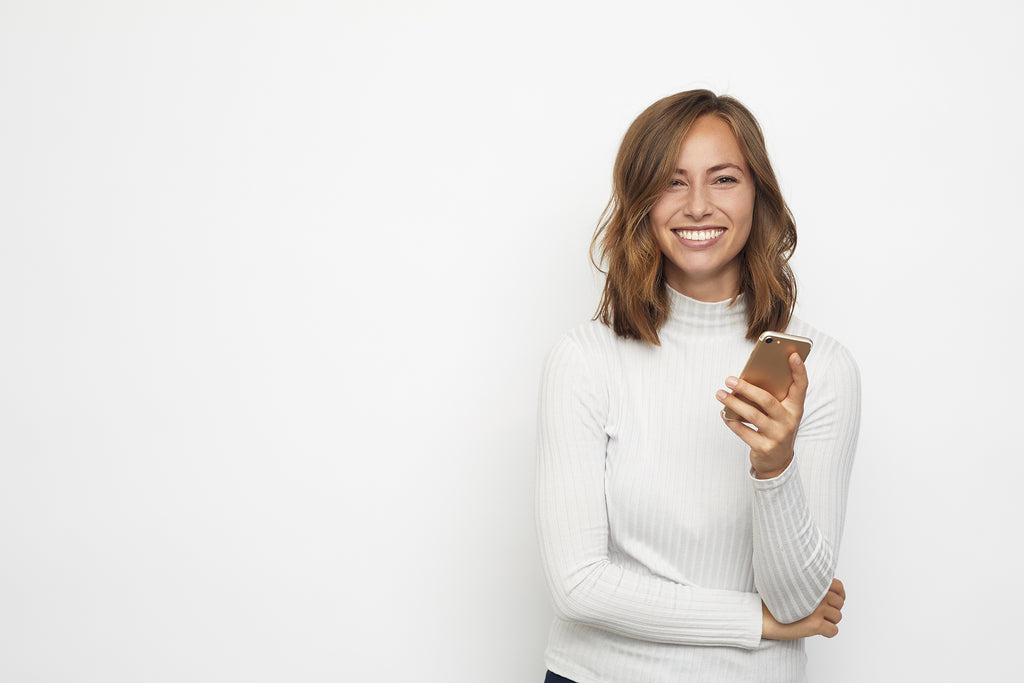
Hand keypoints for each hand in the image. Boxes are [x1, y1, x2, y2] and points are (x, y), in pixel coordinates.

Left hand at [716, 352, 807, 477]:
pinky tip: (723, 413)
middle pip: (767, 400)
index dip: (799, 370)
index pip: (801, 386)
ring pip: (753, 415)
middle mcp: (789, 421)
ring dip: (733, 403)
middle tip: (729, 379)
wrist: (778, 461)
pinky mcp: (764, 448)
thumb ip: (772, 396)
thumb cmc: (776, 428)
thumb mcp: (781, 413)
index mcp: (796, 408)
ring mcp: (778, 436)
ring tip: (720, 393)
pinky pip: (744, 431)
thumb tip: (746, 379)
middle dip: (746, 388)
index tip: (792, 354)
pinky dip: (731, 421)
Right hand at [762, 578, 845, 639]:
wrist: (760, 616)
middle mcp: (817, 594)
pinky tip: (817, 630)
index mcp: (811, 582)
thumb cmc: (772, 602)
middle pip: (839, 603)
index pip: (838, 586)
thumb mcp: (791, 587)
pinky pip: (833, 631)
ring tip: (816, 621)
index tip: (835, 600)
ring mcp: (817, 610)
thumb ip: (809, 586)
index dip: (839, 594)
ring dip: (830, 620)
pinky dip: (828, 632)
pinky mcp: (815, 625)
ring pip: (838, 617)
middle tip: (821, 613)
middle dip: (833, 609)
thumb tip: (827, 593)